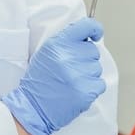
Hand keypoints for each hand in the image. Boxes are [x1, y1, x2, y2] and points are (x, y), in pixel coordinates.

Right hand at [1, 18, 105, 134]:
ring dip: (88, 75)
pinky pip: (100, 84)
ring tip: (71, 82)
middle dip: (85, 58)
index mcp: (57, 44)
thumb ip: (65, 42)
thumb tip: (87, 37)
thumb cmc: (39, 81)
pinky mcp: (86, 92)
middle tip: (71, 69)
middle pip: (93, 50)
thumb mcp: (46, 52)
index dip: (94, 29)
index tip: (96, 34)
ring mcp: (78, 75)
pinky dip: (92, 89)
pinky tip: (77, 91)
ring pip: (97, 68)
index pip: (86, 26)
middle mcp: (68, 57)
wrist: (33, 107)